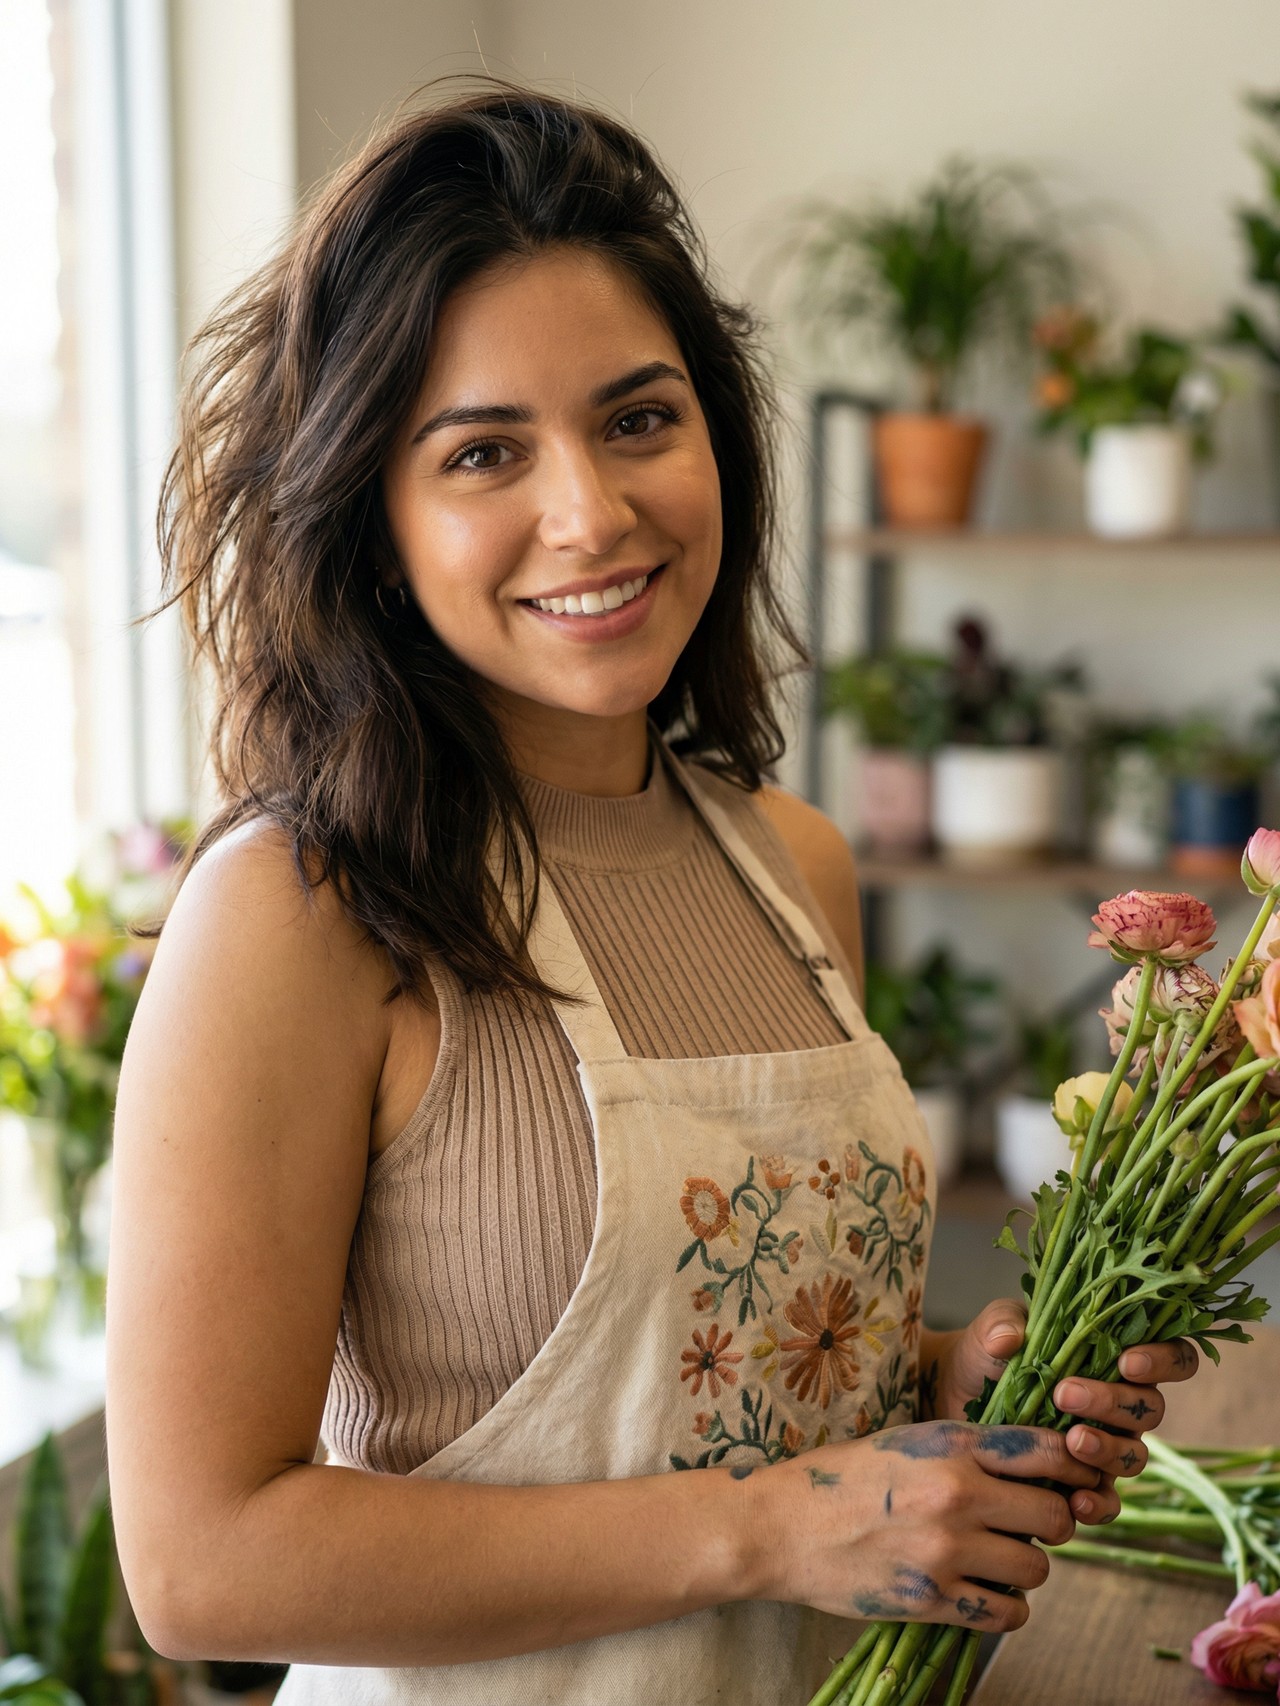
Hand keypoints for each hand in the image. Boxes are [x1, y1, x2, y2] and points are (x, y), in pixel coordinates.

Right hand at [747, 1418, 1097, 1632]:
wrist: (781, 1527)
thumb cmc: (841, 1477)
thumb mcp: (906, 1441)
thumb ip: (965, 1451)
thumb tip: (1030, 1470)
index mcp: (949, 1444)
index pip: (1045, 1449)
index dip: (1072, 1465)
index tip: (1071, 1477)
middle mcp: (956, 1494)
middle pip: (1055, 1515)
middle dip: (1053, 1522)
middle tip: (1031, 1525)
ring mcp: (945, 1550)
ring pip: (1037, 1569)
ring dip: (1027, 1567)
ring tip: (999, 1558)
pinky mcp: (931, 1600)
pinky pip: (1007, 1613)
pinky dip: (1006, 1607)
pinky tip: (985, 1591)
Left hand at [924, 1297, 1199, 1524]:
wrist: (952, 1397)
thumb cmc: (985, 1355)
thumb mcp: (992, 1330)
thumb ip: (1003, 1323)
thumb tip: (1011, 1338)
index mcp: (1113, 1357)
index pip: (1171, 1358)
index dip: (1163, 1361)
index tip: (1126, 1361)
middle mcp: (1119, 1404)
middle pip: (1151, 1409)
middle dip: (1114, 1403)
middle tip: (1066, 1394)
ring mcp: (1105, 1445)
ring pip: (1135, 1456)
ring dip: (1108, 1450)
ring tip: (1070, 1441)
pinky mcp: (1081, 1484)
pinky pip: (1107, 1503)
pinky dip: (1097, 1505)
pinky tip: (1074, 1501)